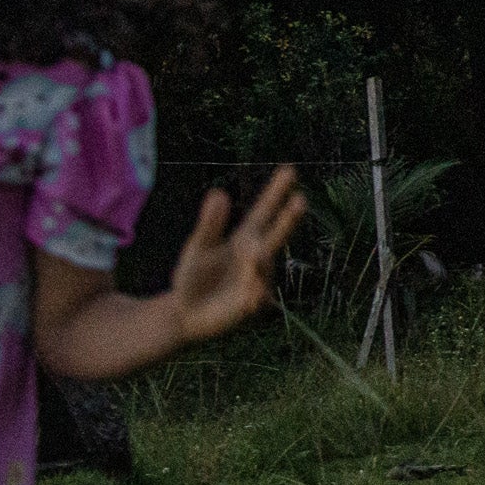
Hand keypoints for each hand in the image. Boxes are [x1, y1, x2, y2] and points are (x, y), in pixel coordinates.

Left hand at [170, 166, 306, 343]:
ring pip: (264, 266)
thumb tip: (218, 192)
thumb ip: (209, 224)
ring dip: (259, 262)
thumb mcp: (197, 248)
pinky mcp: (254, 303)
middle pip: (276, 233)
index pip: (264, 211)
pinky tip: (248, 296)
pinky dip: (254, 291)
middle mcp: (257, 255)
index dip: (276, 192)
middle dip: (288, 218)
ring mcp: (258, 278)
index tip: (290, 170)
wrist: (183, 315)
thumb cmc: (192, 277)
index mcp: (244, 238)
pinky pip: (258, 294)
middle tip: (301, 200)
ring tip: (251, 259)